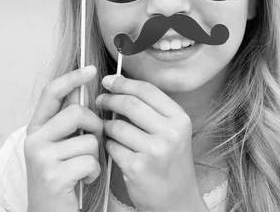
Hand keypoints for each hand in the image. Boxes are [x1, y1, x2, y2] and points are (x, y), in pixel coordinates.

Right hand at [24, 66, 102, 211]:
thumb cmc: (61, 178)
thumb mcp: (61, 145)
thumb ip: (69, 121)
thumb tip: (84, 89)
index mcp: (36, 128)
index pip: (52, 93)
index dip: (72, 78)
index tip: (91, 69)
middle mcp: (34, 140)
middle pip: (77, 112)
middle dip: (95, 126)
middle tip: (95, 142)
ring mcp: (41, 158)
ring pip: (88, 139)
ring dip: (95, 155)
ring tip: (85, 168)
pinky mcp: (53, 176)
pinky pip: (89, 161)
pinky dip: (94, 172)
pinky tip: (83, 181)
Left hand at [96, 74, 205, 211]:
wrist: (176, 202)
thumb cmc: (170, 164)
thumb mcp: (173, 133)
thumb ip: (153, 111)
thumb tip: (119, 86)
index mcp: (180, 119)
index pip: (147, 90)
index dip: (124, 82)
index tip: (109, 81)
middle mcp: (170, 133)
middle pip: (130, 103)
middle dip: (110, 99)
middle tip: (100, 100)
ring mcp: (154, 151)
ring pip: (117, 126)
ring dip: (106, 125)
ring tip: (106, 128)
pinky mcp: (137, 167)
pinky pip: (112, 146)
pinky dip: (108, 145)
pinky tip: (113, 148)